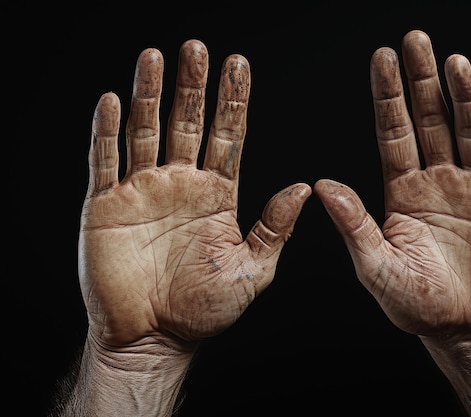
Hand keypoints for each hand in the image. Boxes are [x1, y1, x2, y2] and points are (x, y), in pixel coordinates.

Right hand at [80, 39, 310, 352]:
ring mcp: (143, 191)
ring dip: (149, 94)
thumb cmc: (204, 310)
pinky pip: (104, 160)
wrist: (154, 338)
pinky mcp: (107, 205)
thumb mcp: (252, 269)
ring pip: (145, 130)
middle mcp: (181, 184)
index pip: (227, 136)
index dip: (233, 101)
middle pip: (187, 122)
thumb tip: (305, 188)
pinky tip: (112, 101)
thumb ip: (275, 227)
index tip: (239, 65)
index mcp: (217, 195)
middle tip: (198, 48)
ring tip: (155, 57)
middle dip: (193, 85)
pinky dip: (106, 131)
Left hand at [314, 30, 470, 344]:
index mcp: (405, 192)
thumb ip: (354, 226)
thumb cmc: (420, 306)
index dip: (389, 97)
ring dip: (464, 96)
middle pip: (431, 121)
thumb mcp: (379, 269)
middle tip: (415, 40)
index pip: (394, 133)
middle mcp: (440, 181)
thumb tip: (320, 185)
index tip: (381, 59)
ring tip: (454, 62)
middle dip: (423, 81)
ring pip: (470, 130)